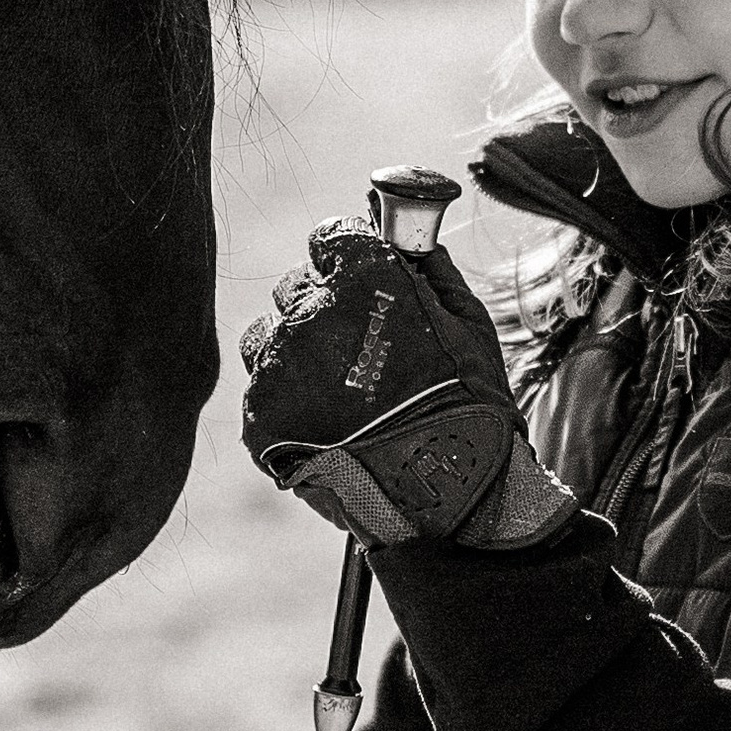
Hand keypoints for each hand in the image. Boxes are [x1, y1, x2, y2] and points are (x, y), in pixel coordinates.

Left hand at [238, 220, 575, 552]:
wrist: (442, 495)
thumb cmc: (467, 407)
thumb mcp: (470, 325)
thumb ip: (433, 270)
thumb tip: (411, 240)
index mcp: (362, 277)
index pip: (332, 235)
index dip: (349, 258)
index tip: (362, 280)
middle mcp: (310, 313)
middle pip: (299, 288)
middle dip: (325, 307)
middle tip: (360, 349)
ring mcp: (279, 367)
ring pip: (269, 337)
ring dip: (295, 352)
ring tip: (338, 391)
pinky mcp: (259, 417)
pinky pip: (260, 390)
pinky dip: (285, 401)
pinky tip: (324, 423)